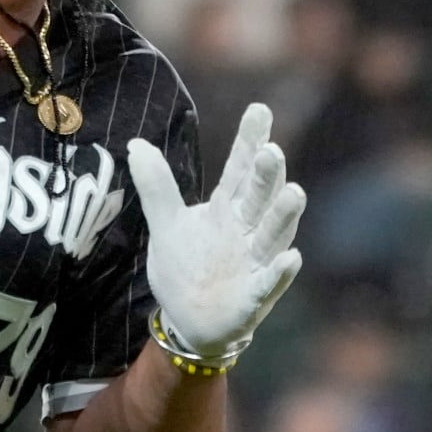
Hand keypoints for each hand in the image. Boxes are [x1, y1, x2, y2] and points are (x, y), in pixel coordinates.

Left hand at [127, 104, 304, 357]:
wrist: (189, 321)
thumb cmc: (186, 268)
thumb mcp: (166, 224)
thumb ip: (156, 186)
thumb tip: (136, 143)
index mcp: (226, 209)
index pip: (240, 170)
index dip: (249, 141)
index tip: (259, 110)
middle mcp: (246, 231)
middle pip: (259, 199)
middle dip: (267, 176)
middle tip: (271, 150)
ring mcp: (254, 263)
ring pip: (272, 235)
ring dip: (283, 216)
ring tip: (295, 191)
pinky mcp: (254, 296)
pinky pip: (269, 283)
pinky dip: (280, 272)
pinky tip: (291, 257)